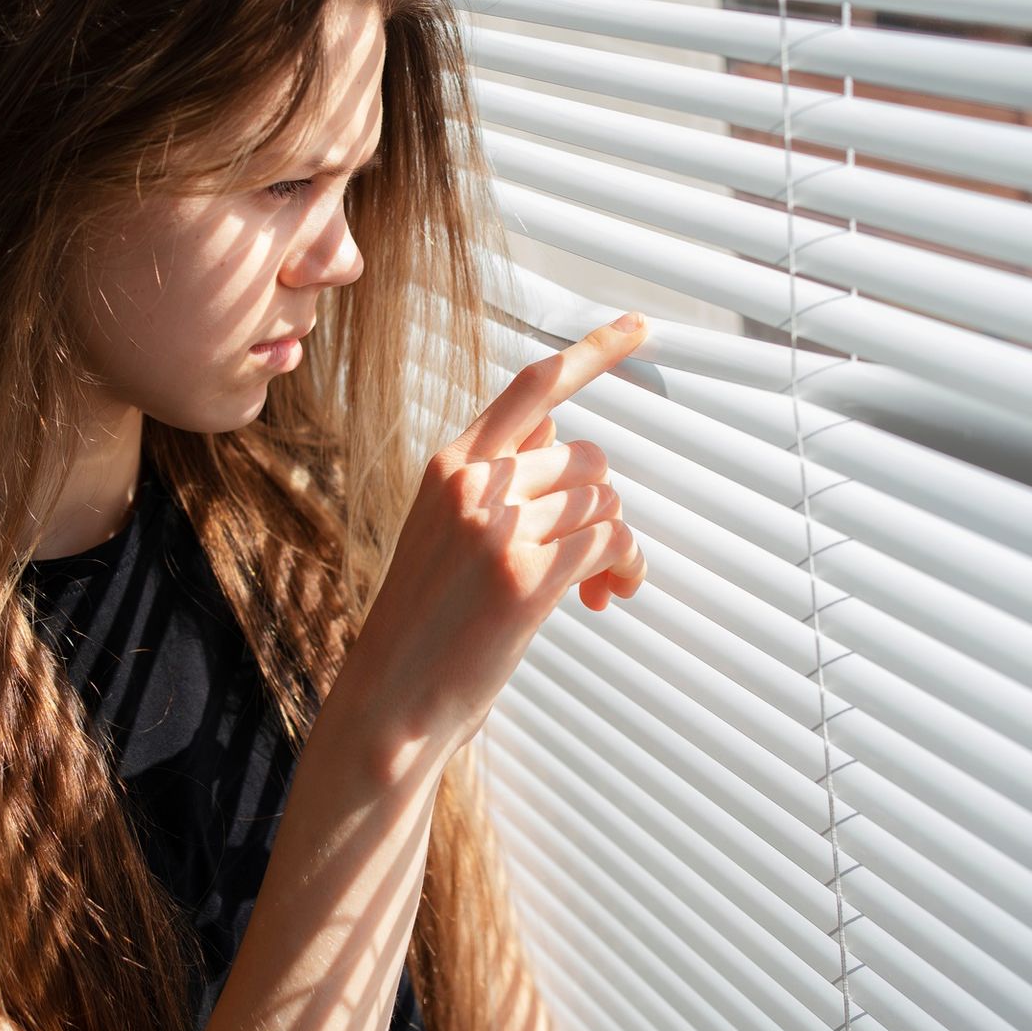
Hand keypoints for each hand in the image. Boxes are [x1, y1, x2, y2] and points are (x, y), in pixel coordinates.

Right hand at [345, 311, 650, 755]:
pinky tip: (607, 598)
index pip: (533, 387)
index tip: (640, 328)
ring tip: (600, 587)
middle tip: (597, 562)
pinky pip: (609, 542)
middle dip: (604, 506)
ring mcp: (498, 527)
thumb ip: (497, 479)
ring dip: (618, 546)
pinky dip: (622, 568)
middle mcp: (473, 484)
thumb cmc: (426, 624)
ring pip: (604, 502)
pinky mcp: (524, 576)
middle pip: (588, 458)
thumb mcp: (445, 531)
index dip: (595, 352)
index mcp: (449, 464)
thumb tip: (561, 438)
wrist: (391, 703)